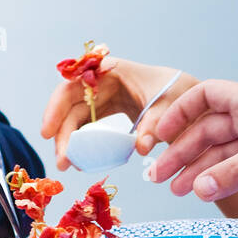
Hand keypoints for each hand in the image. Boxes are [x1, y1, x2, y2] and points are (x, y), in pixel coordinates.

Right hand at [39, 57, 196, 169]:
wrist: (190, 97)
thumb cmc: (178, 91)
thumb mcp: (171, 105)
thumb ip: (155, 124)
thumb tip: (141, 148)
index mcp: (111, 70)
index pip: (74, 85)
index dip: (56, 107)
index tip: (47, 132)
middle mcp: (100, 83)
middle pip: (69, 106)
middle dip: (61, 134)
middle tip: (62, 162)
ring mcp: (102, 100)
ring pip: (76, 120)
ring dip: (68, 143)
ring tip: (68, 166)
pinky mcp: (107, 115)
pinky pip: (87, 130)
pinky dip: (82, 146)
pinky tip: (80, 163)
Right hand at [148, 80, 237, 200]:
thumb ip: (237, 172)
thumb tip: (200, 190)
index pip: (205, 97)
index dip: (181, 112)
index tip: (161, 134)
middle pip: (206, 131)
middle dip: (182, 152)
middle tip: (158, 176)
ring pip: (221, 154)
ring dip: (198, 170)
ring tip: (176, 190)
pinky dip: (221, 180)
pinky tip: (205, 192)